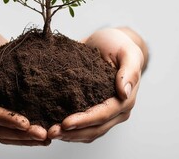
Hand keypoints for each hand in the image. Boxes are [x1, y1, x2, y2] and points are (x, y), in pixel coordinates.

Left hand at [48, 27, 147, 142]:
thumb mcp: (128, 52)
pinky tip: (53, 126)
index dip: (85, 121)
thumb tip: (125, 92)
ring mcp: (104, 113)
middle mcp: (116, 111)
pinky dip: (68, 130)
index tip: (65, 123)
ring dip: (69, 135)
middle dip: (73, 133)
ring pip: (87, 132)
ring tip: (49, 133)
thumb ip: (129, 72)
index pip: (104, 115)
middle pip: (94, 129)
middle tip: (51, 132)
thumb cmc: (119, 45)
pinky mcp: (92, 110)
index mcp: (125, 99)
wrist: (108, 42)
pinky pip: (81, 126)